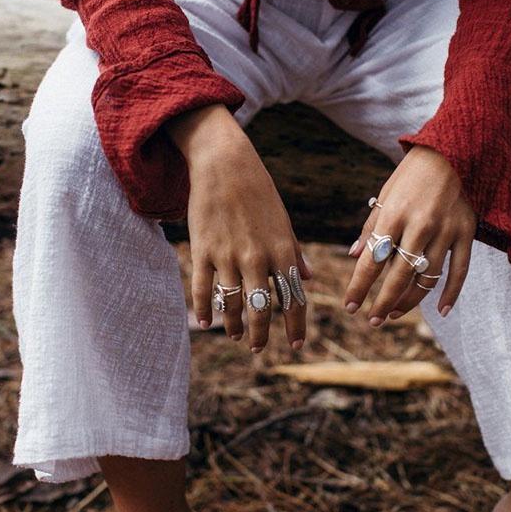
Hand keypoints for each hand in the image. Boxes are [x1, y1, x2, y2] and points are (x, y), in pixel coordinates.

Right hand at [166, 105, 309, 351]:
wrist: (225, 164)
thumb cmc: (258, 191)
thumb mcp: (283, 221)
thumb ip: (295, 252)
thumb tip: (308, 278)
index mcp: (283, 250)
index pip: (294, 298)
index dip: (296, 325)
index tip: (297, 344)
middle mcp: (257, 258)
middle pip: (261, 309)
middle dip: (262, 334)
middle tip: (260, 348)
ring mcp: (228, 256)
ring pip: (232, 304)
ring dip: (234, 326)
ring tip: (236, 336)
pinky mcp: (202, 250)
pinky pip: (202, 289)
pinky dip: (204, 309)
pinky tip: (207, 323)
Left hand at [344, 145, 476, 323]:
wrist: (453, 152)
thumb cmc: (411, 176)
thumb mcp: (385, 195)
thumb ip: (371, 227)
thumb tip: (354, 256)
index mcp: (394, 213)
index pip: (372, 259)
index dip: (359, 286)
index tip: (350, 306)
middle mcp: (420, 224)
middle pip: (399, 275)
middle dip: (383, 301)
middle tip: (373, 320)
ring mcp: (446, 230)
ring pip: (427, 278)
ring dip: (410, 301)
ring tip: (394, 313)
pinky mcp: (467, 232)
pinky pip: (459, 271)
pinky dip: (451, 293)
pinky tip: (442, 310)